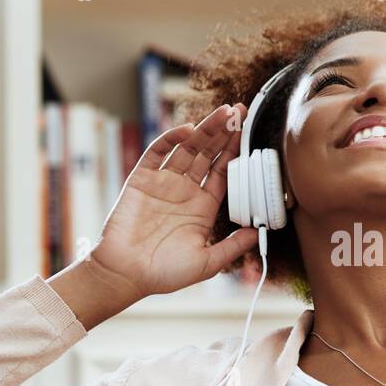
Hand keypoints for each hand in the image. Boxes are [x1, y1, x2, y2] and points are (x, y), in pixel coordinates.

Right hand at [89, 103, 258, 299]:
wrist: (126, 275)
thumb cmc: (165, 273)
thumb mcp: (208, 262)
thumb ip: (233, 246)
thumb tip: (260, 233)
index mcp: (203, 207)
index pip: (223, 172)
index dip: (235, 151)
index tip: (248, 132)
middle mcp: (185, 191)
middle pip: (208, 154)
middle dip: (224, 133)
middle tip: (240, 111)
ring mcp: (163, 183)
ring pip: (188, 148)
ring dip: (205, 130)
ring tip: (223, 113)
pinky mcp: (141, 179)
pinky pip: (158, 153)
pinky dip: (171, 138)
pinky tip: (189, 129)